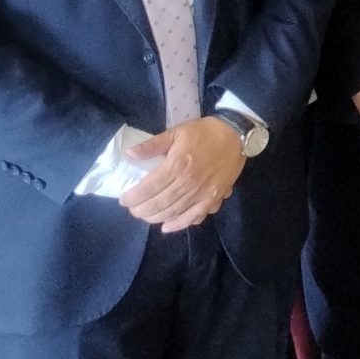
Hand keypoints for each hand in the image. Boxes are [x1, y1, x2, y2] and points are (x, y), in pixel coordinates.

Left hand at [121, 117, 246, 231]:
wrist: (236, 135)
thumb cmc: (204, 132)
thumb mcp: (176, 132)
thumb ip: (152, 145)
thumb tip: (129, 154)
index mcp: (176, 166)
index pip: (148, 188)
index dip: (132, 197)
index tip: (124, 199)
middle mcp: (187, 183)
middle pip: (158, 204)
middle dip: (140, 210)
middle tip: (133, 208)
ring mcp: (201, 193)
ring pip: (173, 213)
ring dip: (155, 217)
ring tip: (146, 215)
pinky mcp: (213, 198)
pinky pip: (194, 217)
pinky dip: (179, 224)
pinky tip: (168, 226)